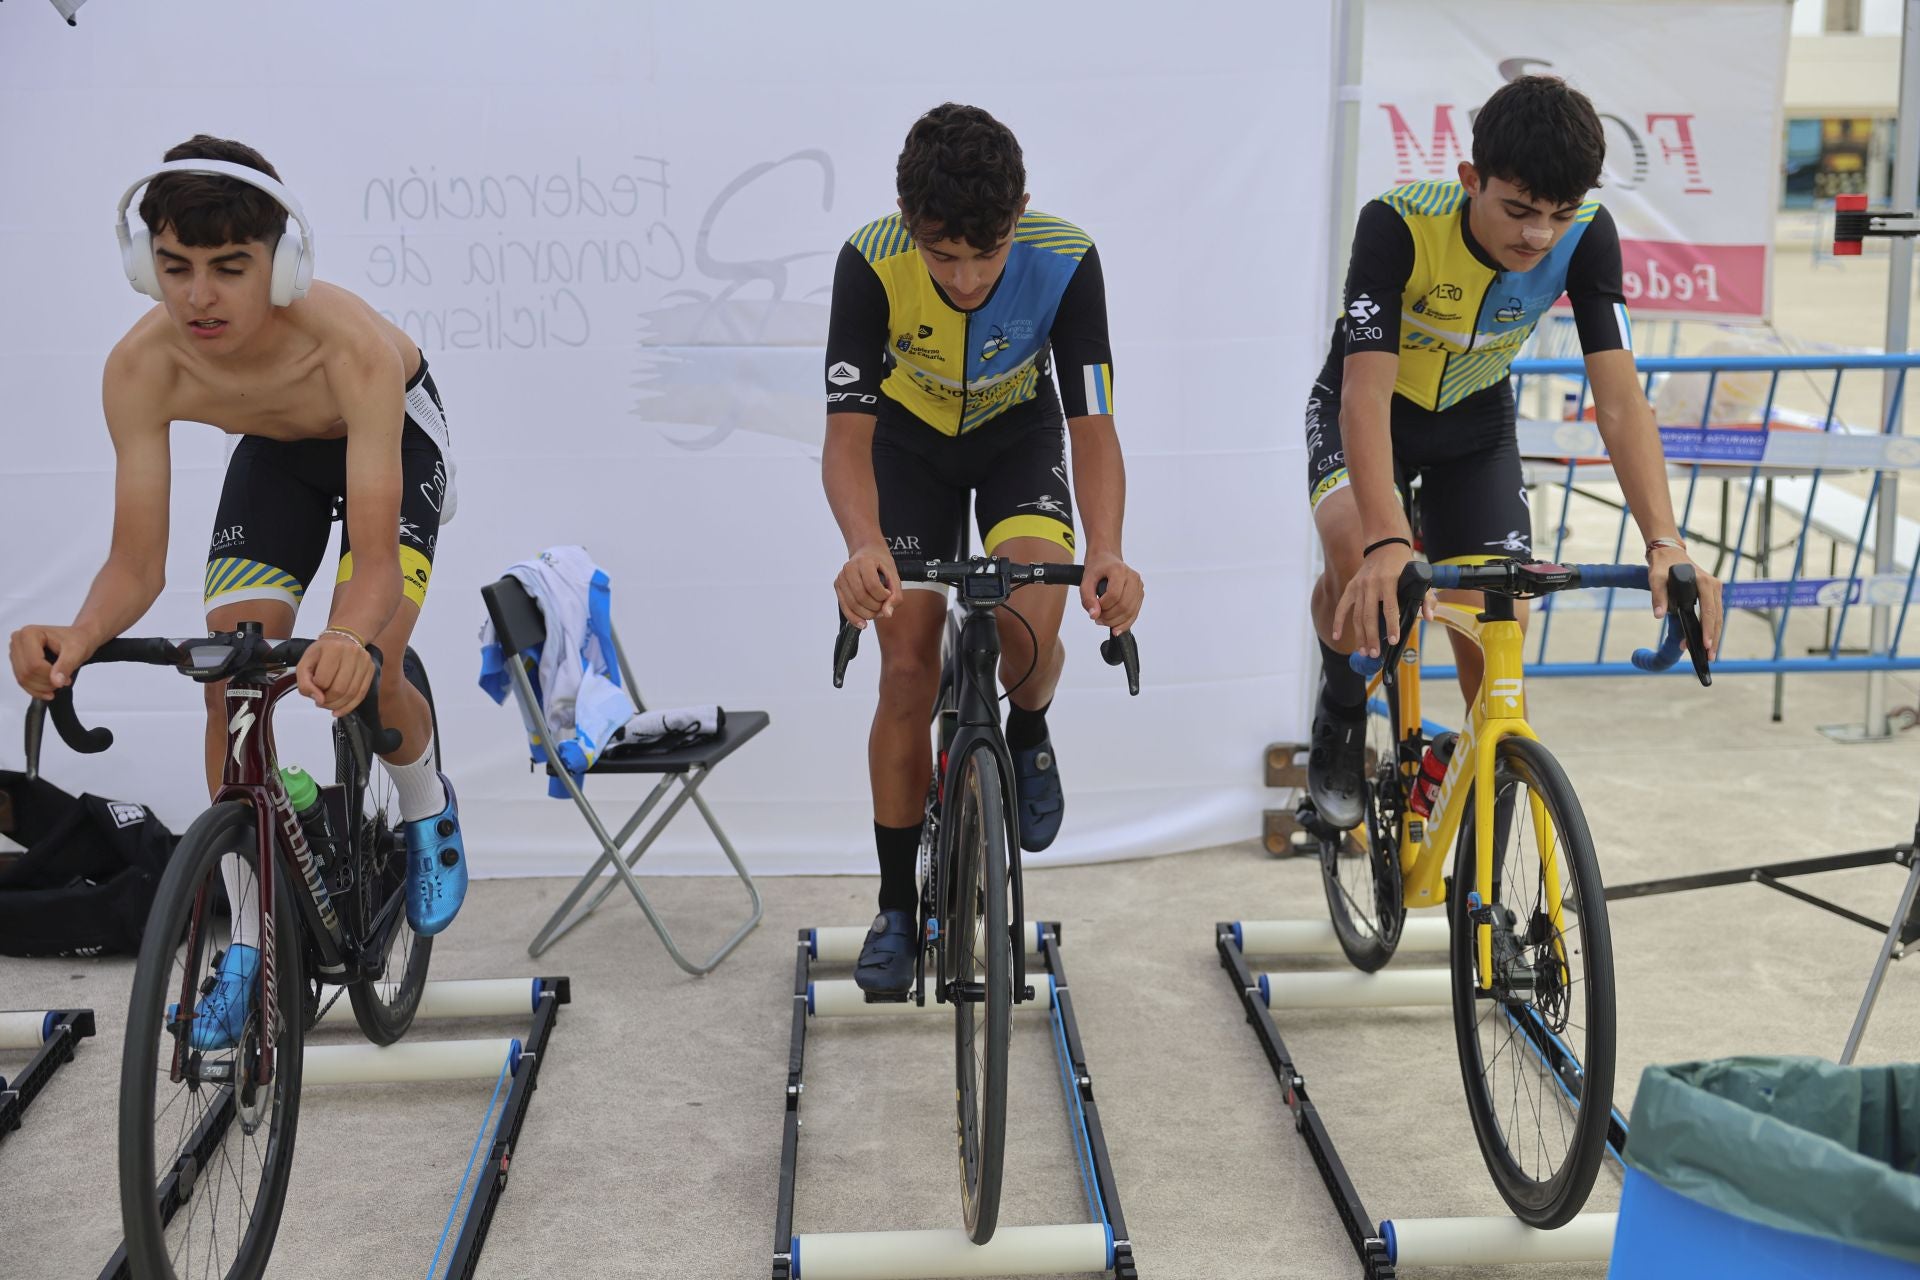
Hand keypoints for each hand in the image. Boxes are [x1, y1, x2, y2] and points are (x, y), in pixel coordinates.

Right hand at [10, 624, 98, 699]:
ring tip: (59, 684)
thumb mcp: (77, 652)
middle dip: (46, 683)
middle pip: (26, 672)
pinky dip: (35, 689)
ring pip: (23, 679)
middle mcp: (18, 640)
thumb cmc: (78, 640)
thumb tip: (56, 682)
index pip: (34, 663)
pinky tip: (48, 692)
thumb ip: (65, 666)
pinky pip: (22, 681)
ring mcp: (16, 651)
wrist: (78, 638)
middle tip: (64, 682)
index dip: (50, 675)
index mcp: (30, 633)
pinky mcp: (18, 662)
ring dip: (41, 688)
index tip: (67, 680)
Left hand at [297, 631, 374, 716]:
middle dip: (328, 701)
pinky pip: (361, 694)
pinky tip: (339, 711)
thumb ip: (305, 683)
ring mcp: (364, 661)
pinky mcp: (371, 669)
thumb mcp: (305, 664)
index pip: (323, 680)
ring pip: (352, 694)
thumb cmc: (321, 653)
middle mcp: (352, 653)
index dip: (315, 690)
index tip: (313, 689)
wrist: (343, 639)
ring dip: (338, 705)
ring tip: (329, 705)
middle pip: (339, 689)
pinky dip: (349, 707)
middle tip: (321, 702)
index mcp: (332, 649)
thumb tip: (319, 700)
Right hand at [836, 543, 901, 626]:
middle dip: (875, 607)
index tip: (888, 595)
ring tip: (876, 612)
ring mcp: (841, 577)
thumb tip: (887, 614)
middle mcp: (849, 568)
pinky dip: (854, 618)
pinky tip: (862, 624)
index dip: (882, 596)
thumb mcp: (894, 577)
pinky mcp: (837, 586)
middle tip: (883, 607)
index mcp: (864, 562)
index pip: (872, 585)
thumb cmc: (881, 565)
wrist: (867, 553)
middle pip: (861, 597)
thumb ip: (895, 596)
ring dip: (867, 614)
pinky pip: (844, 607)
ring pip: (852, 604)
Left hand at [1082, 552, 1142, 632]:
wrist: (1106, 559)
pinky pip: (1135, 613)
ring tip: (1103, 621)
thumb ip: (1087, 598)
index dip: (1103, 606)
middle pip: (1124, 605)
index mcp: (1119, 570)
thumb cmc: (1097, 569)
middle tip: (1097, 619)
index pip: (1114, 595)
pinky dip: (1125, 623)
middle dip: (1109, 617)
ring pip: (1131, 611)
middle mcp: (1133, 577)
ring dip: (1116, 622)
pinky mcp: (1140, 594)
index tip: (1094, 608)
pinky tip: (1116, 628)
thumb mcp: (1086, 581)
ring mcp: (1139, 586)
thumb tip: (1094, 615)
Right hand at [1332, 541, 1423, 658]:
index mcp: (1390, 582)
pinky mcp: (1351, 587)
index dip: (1391, 625)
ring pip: (1357, 615)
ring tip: (1364, 652)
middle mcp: (1372, 585)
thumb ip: (1426, 598)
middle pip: (1370, 616)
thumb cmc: (1404, 565)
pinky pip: (1342, 607)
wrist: (1384, 546)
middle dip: (1372, 637)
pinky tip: (1336, 636)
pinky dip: (1338, 622)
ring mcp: (1359, 586)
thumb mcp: (1419, 578)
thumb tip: (1428, 617)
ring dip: (1359, 635)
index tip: (1394, 640)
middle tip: (1375, 654)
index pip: (1390, 608)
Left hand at [1647, 545, 1721, 659]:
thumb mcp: (1656, 578)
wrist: (1669, 553)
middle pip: (1718, 617)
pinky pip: (1714, 614)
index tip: (1704, 644)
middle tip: (1710, 657)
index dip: (1707, 629)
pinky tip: (1707, 641)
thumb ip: (1658, 596)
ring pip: (1719, 617)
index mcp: (1704, 582)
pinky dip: (1711, 628)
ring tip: (1710, 654)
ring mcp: (1715, 590)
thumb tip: (1659, 616)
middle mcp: (1714, 586)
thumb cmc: (1663, 566)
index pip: (1709, 610)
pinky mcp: (1712, 594)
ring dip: (1714, 636)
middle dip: (1713, 638)